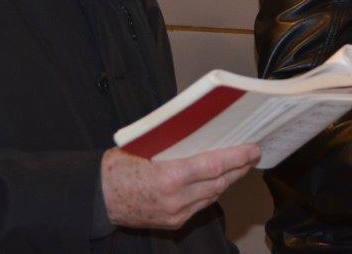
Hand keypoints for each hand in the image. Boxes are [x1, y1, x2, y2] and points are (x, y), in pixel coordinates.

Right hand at [101, 144, 260, 229]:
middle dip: (239, 168)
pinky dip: (211, 192)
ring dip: (227, 180)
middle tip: (252, 155)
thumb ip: (171, 142)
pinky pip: (200, 205)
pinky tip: (216, 182)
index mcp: (169, 177)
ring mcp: (176, 214)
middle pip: (219, 183)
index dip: (237, 158)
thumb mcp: (143, 147)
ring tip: (238, 167)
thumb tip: (197, 128)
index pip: (213, 166)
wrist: (98, 199)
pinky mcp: (173, 223)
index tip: (253, 149)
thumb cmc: (118, 168)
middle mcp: (176, 199)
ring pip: (213, 196)